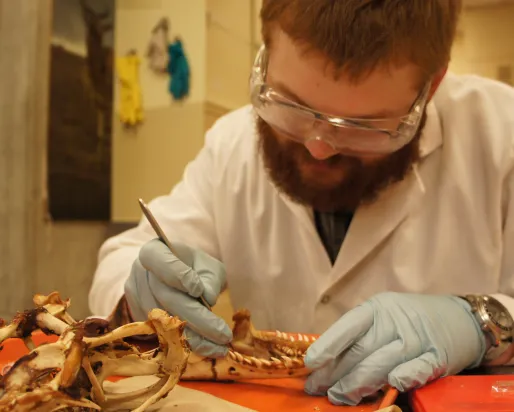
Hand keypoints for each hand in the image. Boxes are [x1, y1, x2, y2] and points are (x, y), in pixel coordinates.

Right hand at [124, 238, 231, 357]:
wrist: (177, 277)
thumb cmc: (196, 269)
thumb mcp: (209, 267)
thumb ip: (210, 280)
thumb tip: (208, 299)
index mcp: (154, 251)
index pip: (157, 259)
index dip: (176, 274)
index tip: (198, 290)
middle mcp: (139, 272)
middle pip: (164, 296)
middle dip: (196, 318)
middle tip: (223, 334)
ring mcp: (135, 296)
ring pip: (162, 320)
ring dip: (193, 337)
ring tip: (220, 347)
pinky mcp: (137, 317)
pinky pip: (160, 333)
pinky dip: (185, 343)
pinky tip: (206, 347)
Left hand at [303, 292, 486, 405]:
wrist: (461, 319)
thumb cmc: (411, 320)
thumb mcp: (384, 318)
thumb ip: (360, 336)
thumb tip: (326, 361)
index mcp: (378, 309)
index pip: (349, 325)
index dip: (328, 343)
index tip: (310, 362)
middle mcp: (396, 321)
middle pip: (361, 350)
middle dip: (335, 372)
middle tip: (315, 388)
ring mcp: (418, 338)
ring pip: (382, 363)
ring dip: (357, 384)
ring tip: (338, 397)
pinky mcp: (438, 357)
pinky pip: (418, 368)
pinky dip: (405, 376)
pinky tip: (391, 384)